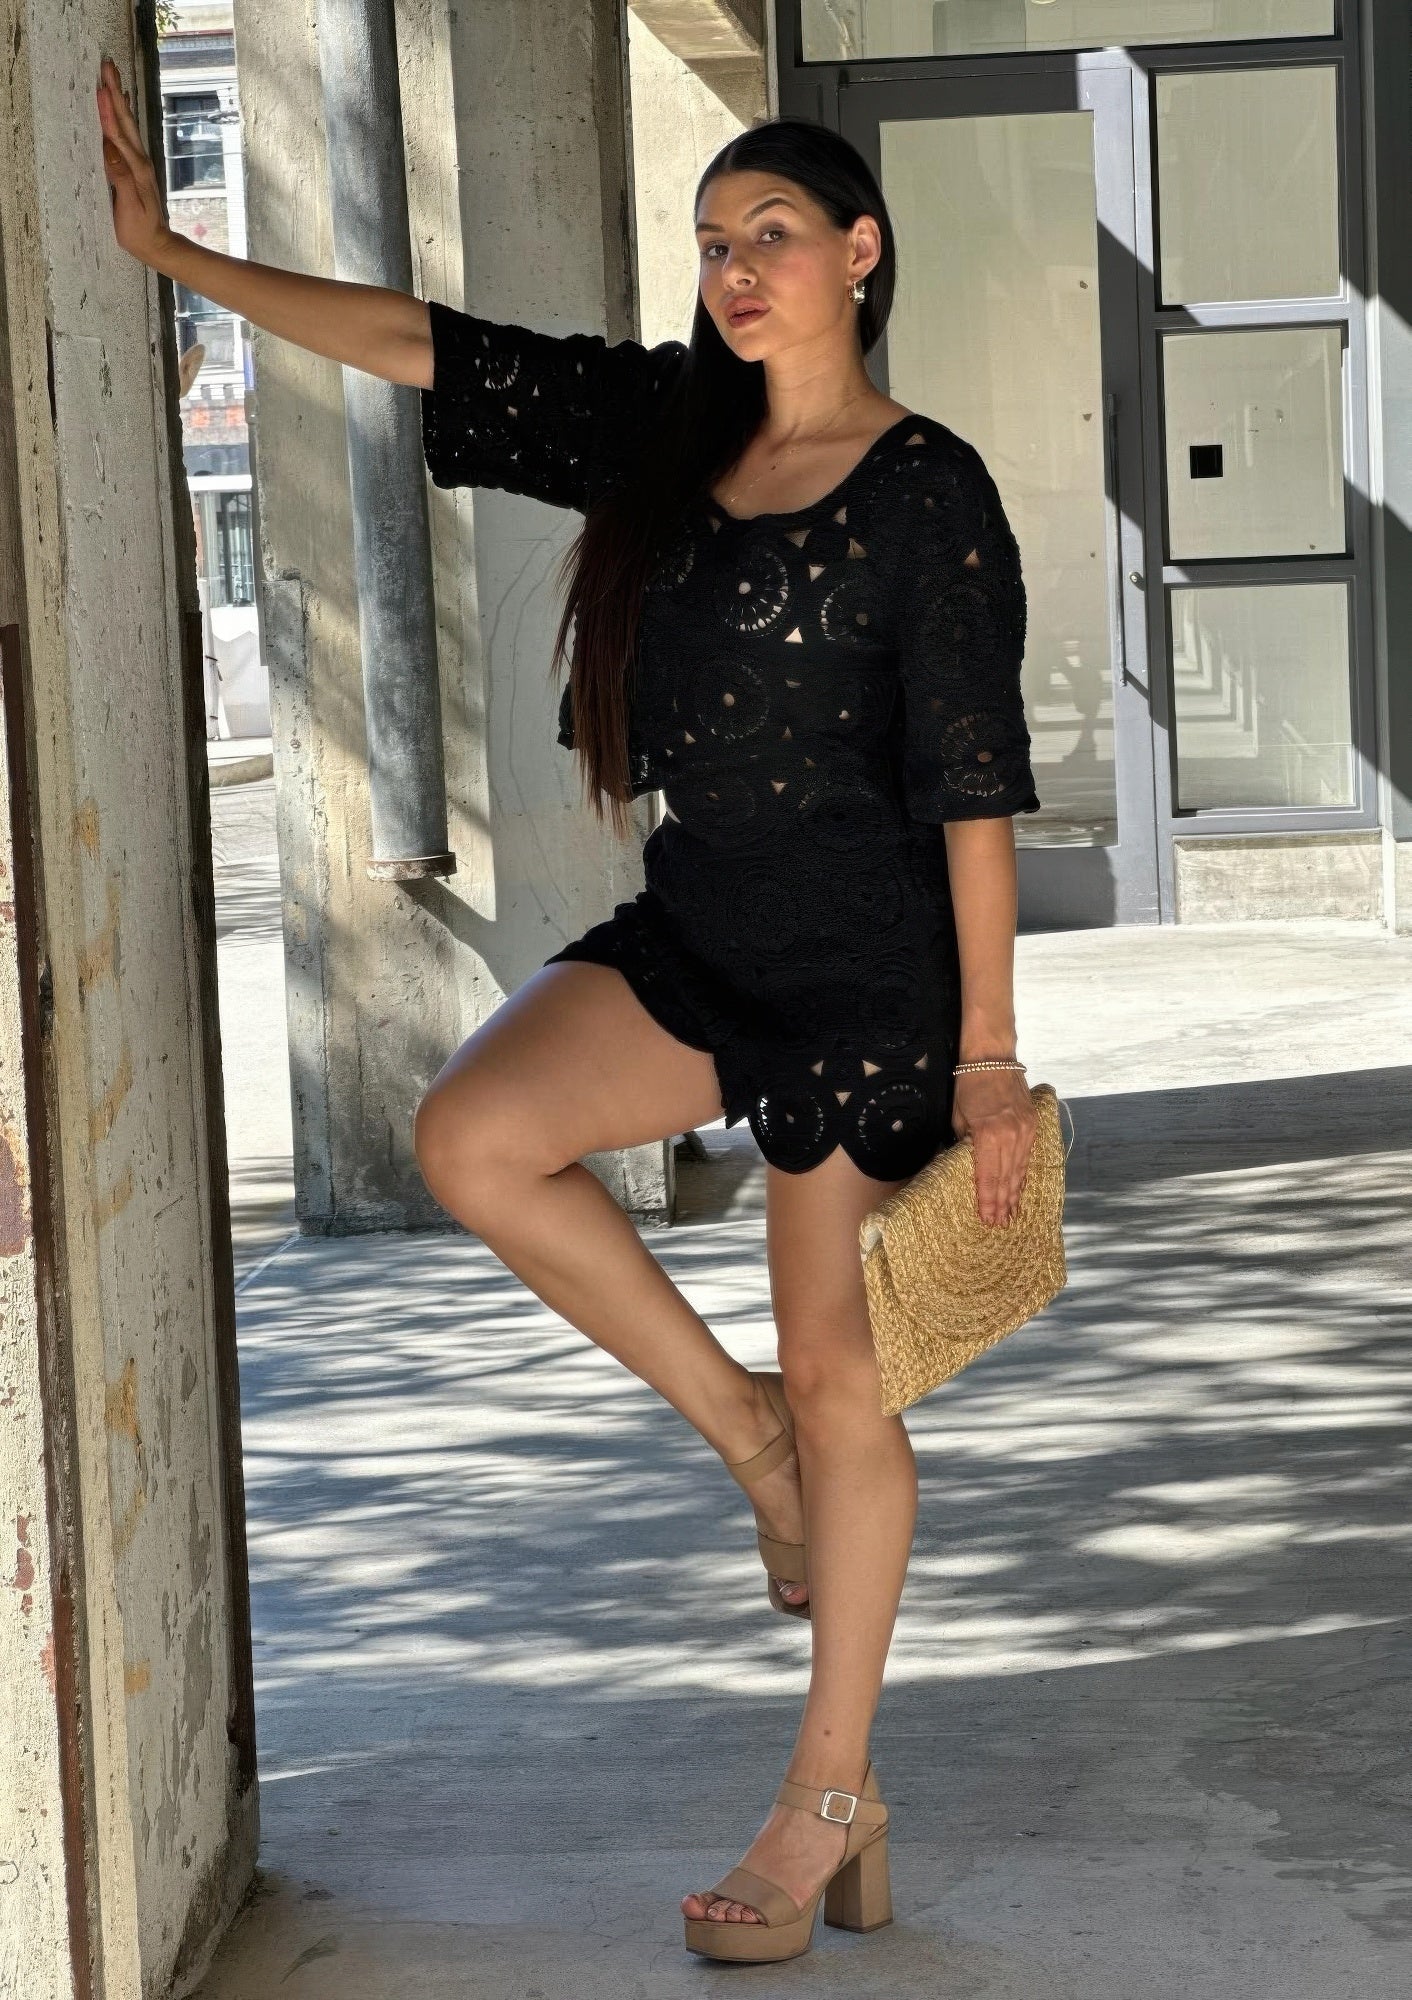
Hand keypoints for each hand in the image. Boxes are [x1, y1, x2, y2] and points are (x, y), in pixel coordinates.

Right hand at [96, 57, 172, 267]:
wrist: (158, 244)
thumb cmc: (140, 230)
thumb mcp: (129, 205)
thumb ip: (121, 176)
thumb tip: (110, 148)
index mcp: (135, 167)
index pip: (117, 133)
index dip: (108, 109)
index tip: (101, 86)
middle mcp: (139, 161)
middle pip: (125, 121)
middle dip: (115, 93)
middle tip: (108, 67)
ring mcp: (139, 164)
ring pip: (128, 126)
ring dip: (119, 101)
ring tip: (113, 80)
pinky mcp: (137, 168)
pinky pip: (128, 137)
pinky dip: (123, 120)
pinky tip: (122, 111)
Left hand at [951, 1068, 1035, 1226]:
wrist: (993, 1057)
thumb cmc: (968, 1085)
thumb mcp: (957, 1117)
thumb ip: (962, 1144)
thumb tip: (963, 1168)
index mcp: (989, 1135)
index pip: (988, 1176)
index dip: (987, 1200)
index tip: (986, 1219)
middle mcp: (1011, 1135)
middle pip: (1006, 1177)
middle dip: (1002, 1204)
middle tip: (1000, 1225)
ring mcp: (1025, 1130)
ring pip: (1020, 1170)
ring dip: (1015, 1193)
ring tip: (1011, 1214)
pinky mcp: (1033, 1124)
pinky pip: (1027, 1156)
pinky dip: (1023, 1174)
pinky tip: (1020, 1188)